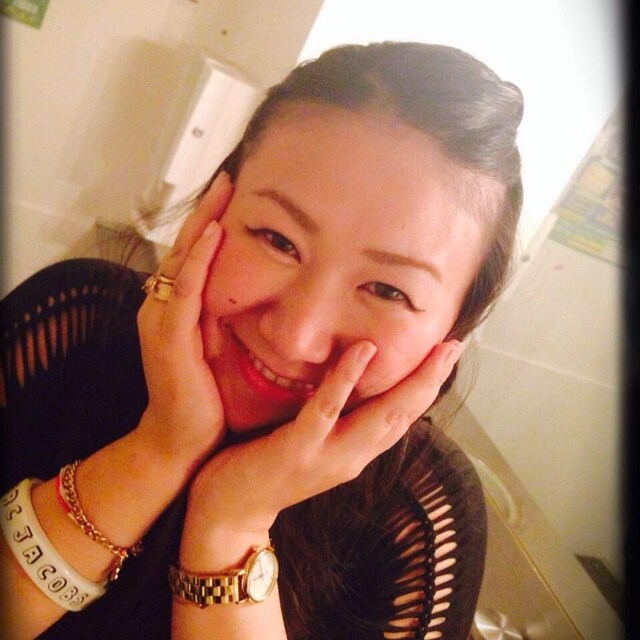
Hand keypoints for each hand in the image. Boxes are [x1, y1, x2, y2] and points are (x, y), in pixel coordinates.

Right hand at [136, 173, 232, 468]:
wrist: (180, 440)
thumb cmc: (201, 397)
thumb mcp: (216, 350)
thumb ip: (224, 319)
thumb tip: (260, 294)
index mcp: (175, 310)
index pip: (193, 256)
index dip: (210, 223)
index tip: (233, 193)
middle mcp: (162, 308)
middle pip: (185, 248)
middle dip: (207, 211)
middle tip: (229, 177)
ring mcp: (162, 320)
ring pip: (182, 260)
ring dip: (203, 223)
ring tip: (223, 190)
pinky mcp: (170, 338)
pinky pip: (185, 290)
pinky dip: (197, 261)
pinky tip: (213, 234)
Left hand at [186, 338, 464, 533]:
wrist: (230, 513)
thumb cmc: (268, 467)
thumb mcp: (313, 443)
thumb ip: (337, 419)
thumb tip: (353, 383)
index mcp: (356, 451)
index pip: (403, 415)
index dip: (428, 386)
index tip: (449, 354)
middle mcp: (353, 456)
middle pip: (405, 415)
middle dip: (434, 380)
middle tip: (457, 345)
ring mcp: (329, 456)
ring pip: (381, 415)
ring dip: (413, 381)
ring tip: (437, 349)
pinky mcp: (298, 450)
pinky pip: (327, 410)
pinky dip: (347, 379)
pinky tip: (363, 350)